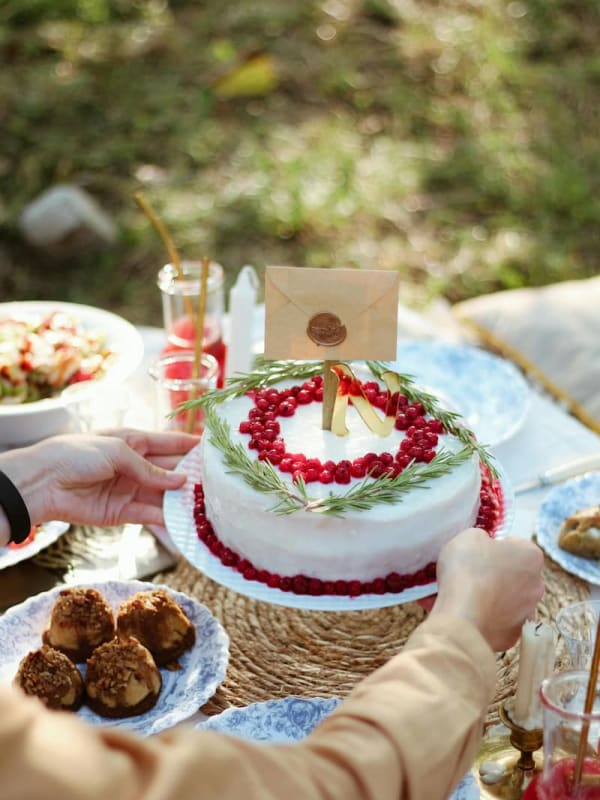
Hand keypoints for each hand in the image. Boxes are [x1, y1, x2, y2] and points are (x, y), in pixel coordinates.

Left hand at [0, 429, 198, 538]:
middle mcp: (135, 465)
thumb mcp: (118, 451)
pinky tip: (185, 521)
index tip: (215, 449)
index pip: (169, 442)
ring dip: (183, 500)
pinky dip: (167, 519)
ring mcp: (130, 489)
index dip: (191, 445)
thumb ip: (150, 469)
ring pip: (164, 495)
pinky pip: (150, 515)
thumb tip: (180, 482)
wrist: (43, 482)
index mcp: (134, 441)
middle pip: (170, 470)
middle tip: (218, 483)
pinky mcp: (122, 512)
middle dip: (192, 475)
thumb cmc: (77, 454)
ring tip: (207, 504)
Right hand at [431, 528, 544, 651]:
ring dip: (492, 597)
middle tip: (470, 575)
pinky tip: (467, 615)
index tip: (478, 554)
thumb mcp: (469, 536)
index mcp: (531, 556)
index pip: (515, 545)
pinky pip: (498, 622)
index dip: (494, 547)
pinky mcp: (513, 637)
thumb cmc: (467, 570)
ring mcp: (527, 614)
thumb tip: (483, 548)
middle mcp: (536, 585)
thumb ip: (482, 538)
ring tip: (465, 597)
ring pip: (508, 600)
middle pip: (515, 574)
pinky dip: (486, 618)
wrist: (462, 618)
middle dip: (496, 574)